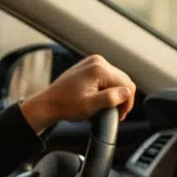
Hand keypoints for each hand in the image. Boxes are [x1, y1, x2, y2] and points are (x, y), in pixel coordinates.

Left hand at [18, 55, 135, 134]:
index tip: (120, 115)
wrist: (49, 102)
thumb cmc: (66, 105)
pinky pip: (107, 76)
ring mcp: (93, 62)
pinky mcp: (89, 65)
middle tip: (114, 113)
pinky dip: (107, 88)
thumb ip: (111, 98)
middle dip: (122, 97)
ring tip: (106, 107)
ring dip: (115, 93)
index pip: (127, 84)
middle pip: (123, 80)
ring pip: (116, 79)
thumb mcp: (91, 106)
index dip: (127, 102)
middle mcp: (98, 61)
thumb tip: (126, 92)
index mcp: (99, 69)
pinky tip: (101, 98)